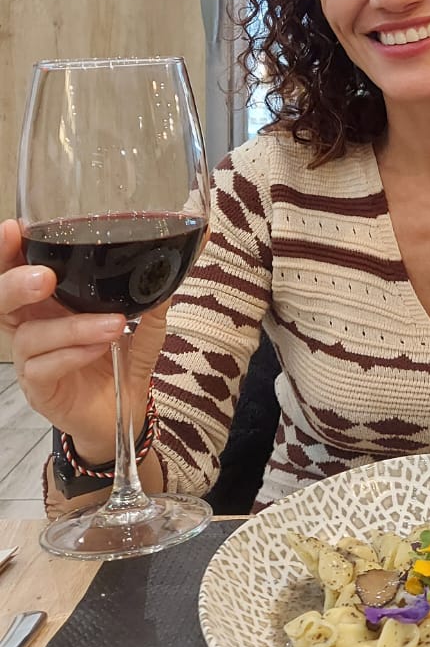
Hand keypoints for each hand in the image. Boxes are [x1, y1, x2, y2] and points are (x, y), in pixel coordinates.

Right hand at [0, 218, 168, 461]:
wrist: (123, 417)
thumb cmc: (119, 363)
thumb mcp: (143, 328)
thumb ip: (157, 297)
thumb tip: (194, 250)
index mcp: (48, 304)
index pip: (17, 272)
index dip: (9, 252)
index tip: (16, 229)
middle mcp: (33, 327)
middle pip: (1, 301)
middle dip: (14, 283)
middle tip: (45, 277)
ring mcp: (31, 361)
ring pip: (30, 336)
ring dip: (71, 327)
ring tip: (113, 324)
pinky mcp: (39, 390)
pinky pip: (43, 368)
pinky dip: (72, 355)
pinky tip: (98, 350)